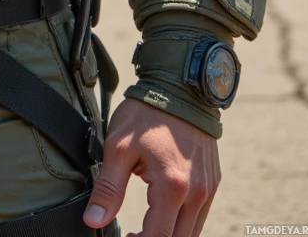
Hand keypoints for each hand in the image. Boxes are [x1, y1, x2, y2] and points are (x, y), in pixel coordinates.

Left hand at [83, 98, 219, 236]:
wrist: (179, 87)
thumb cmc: (146, 114)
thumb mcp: (118, 147)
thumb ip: (108, 188)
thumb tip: (94, 221)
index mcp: (173, 187)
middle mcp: (197, 193)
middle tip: (131, 234)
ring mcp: (208, 189)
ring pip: (192, 233)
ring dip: (169, 235)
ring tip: (144, 228)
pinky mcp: (212, 182)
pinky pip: (200, 216)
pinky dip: (182, 223)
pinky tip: (162, 214)